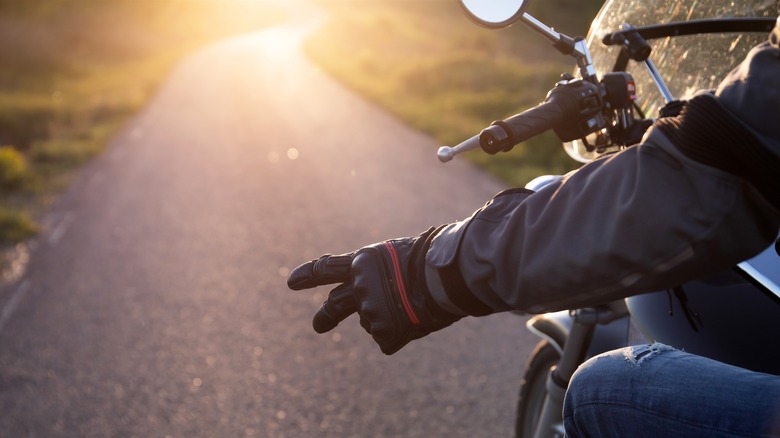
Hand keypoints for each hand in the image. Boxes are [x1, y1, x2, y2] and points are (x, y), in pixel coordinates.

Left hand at [287, 228, 460, 354]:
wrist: (444, 275)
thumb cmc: (431, 261)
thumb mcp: (400, 258)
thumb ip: (381, 276)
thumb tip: (377, 300)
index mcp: (364, 262)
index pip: (329, 268)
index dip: (309, 275)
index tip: (291, 282)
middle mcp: (358, 286)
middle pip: (334, 305)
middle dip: (325, 317)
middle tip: (318, 326)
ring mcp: (368, 310)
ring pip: (374, 323)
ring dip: (391, 319)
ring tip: (415, 307)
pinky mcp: (381, 331)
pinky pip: (389, 340)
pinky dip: (403, 334)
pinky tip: (417, 320)